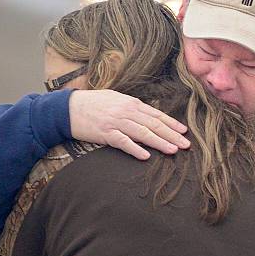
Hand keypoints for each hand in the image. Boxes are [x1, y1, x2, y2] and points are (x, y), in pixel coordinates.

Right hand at [69, 89, 189, 159]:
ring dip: (159, 143)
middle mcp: (126, 111)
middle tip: (186, 145)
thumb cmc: (93, 103)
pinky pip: (123, 142)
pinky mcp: (105, 134)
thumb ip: (132, 107)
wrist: (69, 108)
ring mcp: (116, 122)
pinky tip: (146, 156)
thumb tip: (147, 115)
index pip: (156, 114)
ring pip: (143, 133)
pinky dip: (135, 149)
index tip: (184, 132)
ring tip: (173, 150)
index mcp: (130, 103)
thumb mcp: (115, 99)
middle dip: (171, 135)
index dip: (171, 123)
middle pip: (154, 125)